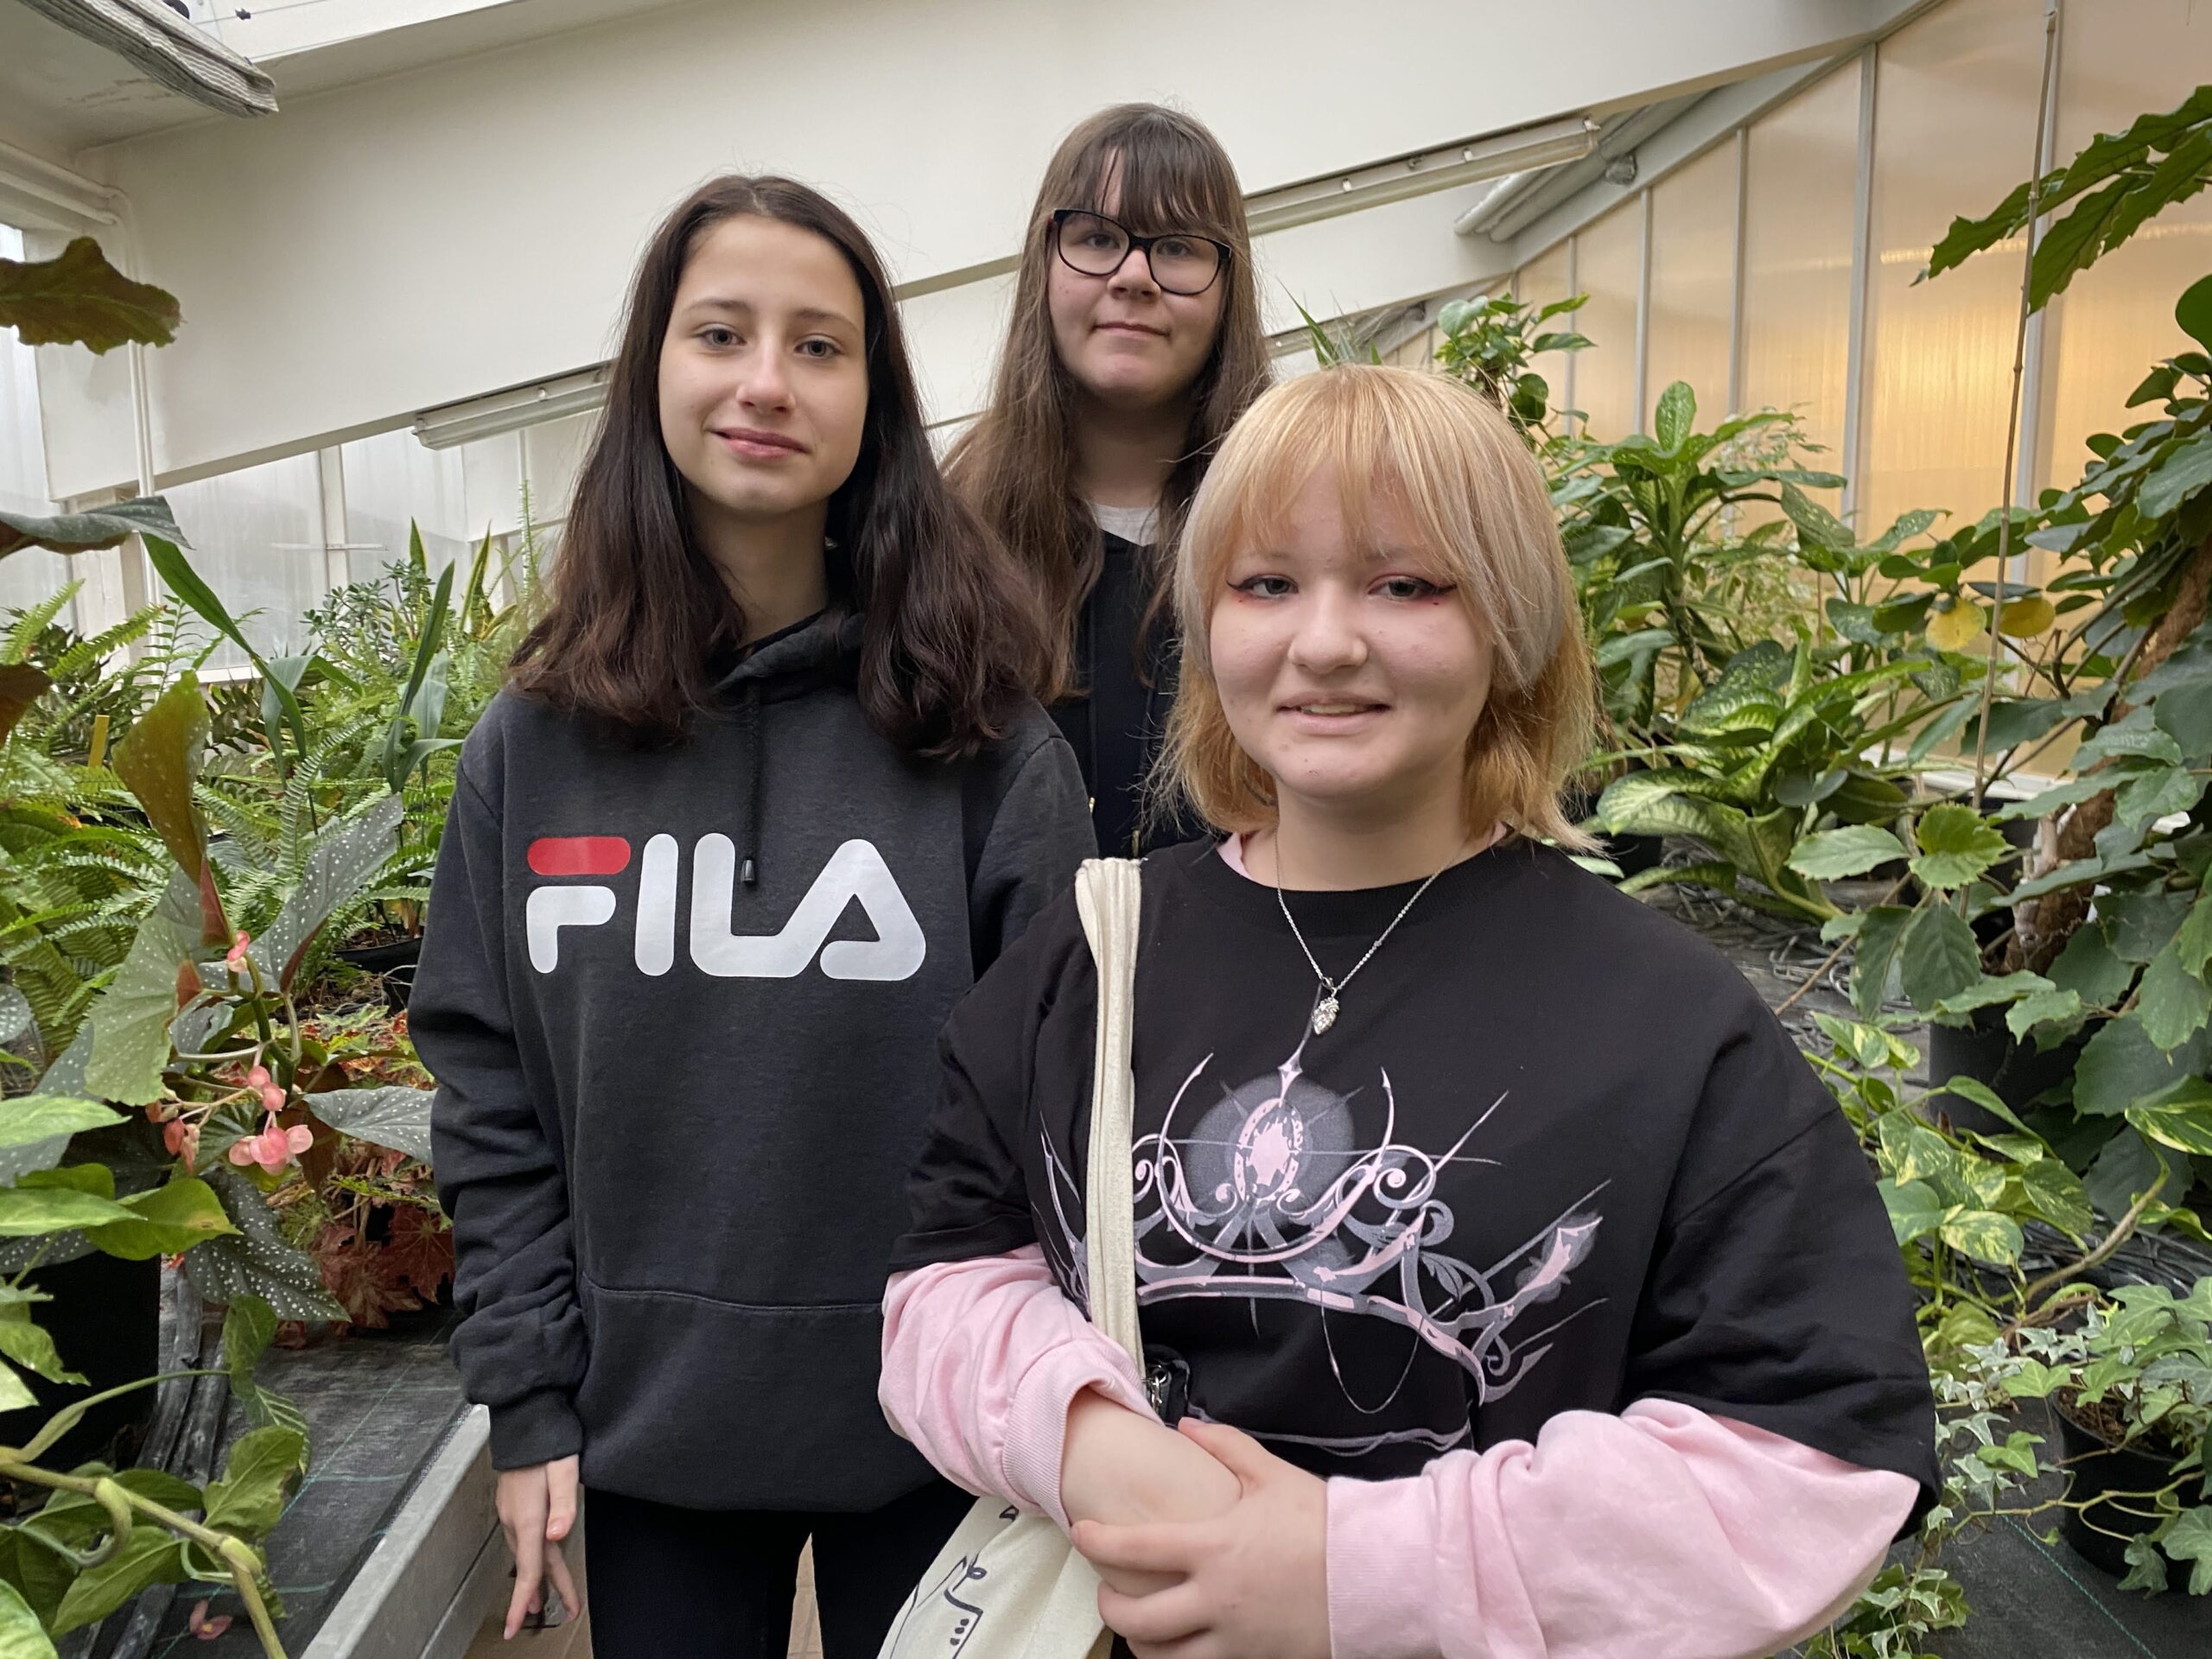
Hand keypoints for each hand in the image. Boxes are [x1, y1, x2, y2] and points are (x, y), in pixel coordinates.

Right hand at [495, 1456, 580, 1637]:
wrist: (526, 1420)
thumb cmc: (547, 1442)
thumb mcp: (564, 1470)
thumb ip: (563, 1504)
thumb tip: (557, 1536)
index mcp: (528, 1516)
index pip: (528, 1568)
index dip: (524, 1600)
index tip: (515, 1626)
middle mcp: (516, 1519)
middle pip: (532, 1565)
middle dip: (541, 1594)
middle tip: (560, 1614)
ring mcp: (512, 1512)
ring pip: (527, 1554)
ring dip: (537, 1578)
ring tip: (542, 1602)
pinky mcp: (514, 1505)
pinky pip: (524, 1540)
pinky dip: (532, 1558)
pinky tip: (537, 1562)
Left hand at [1073, 1419, 1328, 1658]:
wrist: (1379, 1575)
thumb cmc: (1327, 1523)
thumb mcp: (1272, 1474)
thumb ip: (1224, 1447)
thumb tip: (1186, 1427)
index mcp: (1213, 1548)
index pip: (1134, 1548)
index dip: (1097, 1541)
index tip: (1082, 1534)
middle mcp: (1215, 1599)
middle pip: (1136, 1621)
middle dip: (1109, 1610)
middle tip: (1106, 1594)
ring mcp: (1235, 1638)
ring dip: (1142, 1645)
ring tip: (1140, 1630)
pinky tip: (1183, 1648)